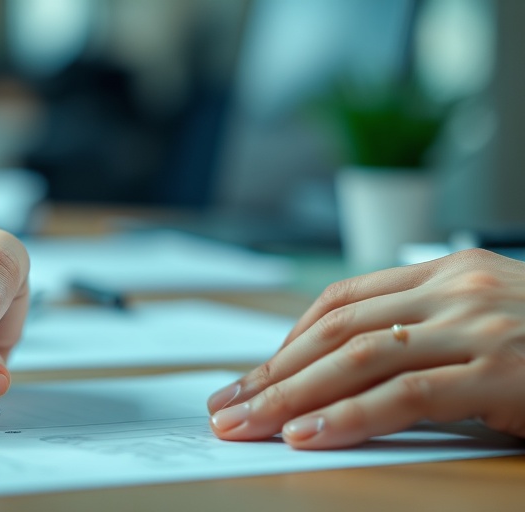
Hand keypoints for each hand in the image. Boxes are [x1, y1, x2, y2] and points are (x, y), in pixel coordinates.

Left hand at [207, 248, 524, 448]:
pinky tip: (308, 436)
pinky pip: (406, 393)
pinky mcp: (504, 371)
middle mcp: (455, 289)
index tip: (250, 378)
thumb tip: (345, 369)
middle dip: (270, 372)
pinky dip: (349, 416)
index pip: (340, 302)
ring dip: (291, 394)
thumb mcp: (484, 321)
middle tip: (225, 406)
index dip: (286, 342)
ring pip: (357, 356)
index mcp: (445, 272)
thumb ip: (423, 332)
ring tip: (247, 425)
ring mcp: (479, 326)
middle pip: (335, 329)